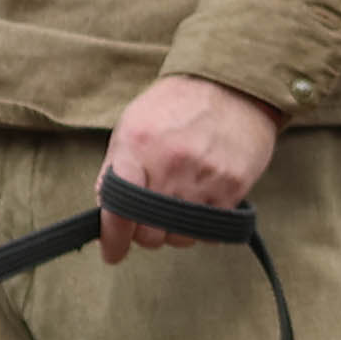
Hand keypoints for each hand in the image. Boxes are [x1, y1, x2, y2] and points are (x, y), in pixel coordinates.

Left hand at [102, 75, 280, 236]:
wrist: (233, 86)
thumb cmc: (177, 104)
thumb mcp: (133, 124)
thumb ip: (116, 167)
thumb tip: (107, 208)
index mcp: (139, 146)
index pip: (120, 209)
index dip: (113, 239)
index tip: (113, 253)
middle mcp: (171, 165)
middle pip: (150, 233)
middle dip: (145, 232)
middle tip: (150, 216)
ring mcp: (205, 178)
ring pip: (180, 237)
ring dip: (174, 230)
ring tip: (179, 202)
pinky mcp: (233, 187)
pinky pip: (210, 230)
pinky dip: (201, 225)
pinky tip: (201, 201)